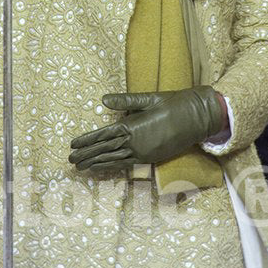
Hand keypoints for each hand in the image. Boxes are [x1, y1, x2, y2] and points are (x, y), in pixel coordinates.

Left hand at [68, 86, 223, 174]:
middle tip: (70, 160)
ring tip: (81, 167)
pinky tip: (103, 167)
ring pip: (114, 159)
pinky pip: (127, 164)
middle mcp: (135, 142)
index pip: (103, 135)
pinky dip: (113, 166)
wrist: (196, 118)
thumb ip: (125, 101)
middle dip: (87, 155)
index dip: (87, 141)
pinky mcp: (151, 158)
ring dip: (97, 163)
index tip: (72, 145)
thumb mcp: (148, 99)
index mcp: (132, 126)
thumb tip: (103, 99)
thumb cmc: (171, 104)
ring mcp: (143, 152)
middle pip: (105, 149)